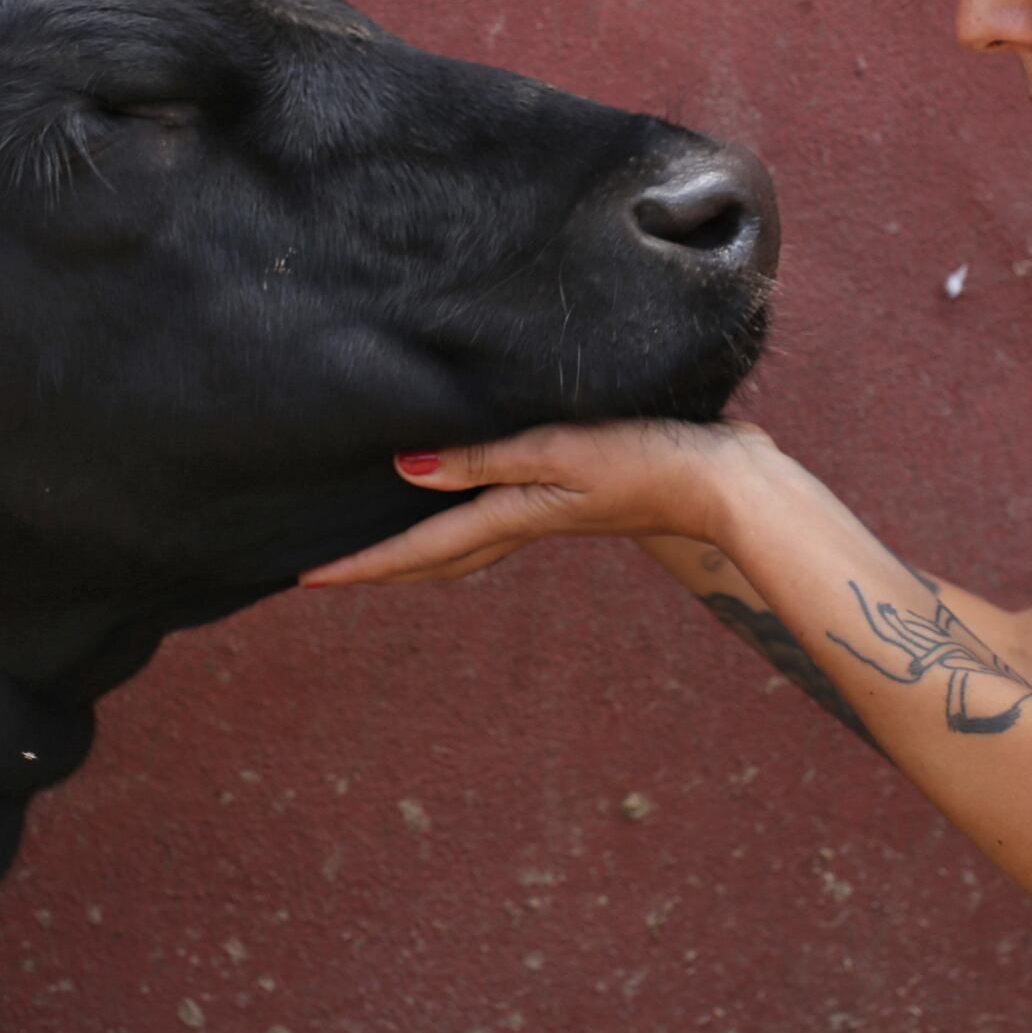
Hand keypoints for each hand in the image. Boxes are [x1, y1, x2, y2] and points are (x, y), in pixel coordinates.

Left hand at [300, 419, 788, 586]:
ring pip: (464, 546)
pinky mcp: (573, 497)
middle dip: (381, 571)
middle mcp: (523, 522)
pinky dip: (461, 524)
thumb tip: (406, 471)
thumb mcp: (561, 452)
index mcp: (513, 516)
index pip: (420, 549)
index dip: (363, 565)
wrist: (727, 482)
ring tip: (380, 548)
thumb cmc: (649, 459)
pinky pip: (495, 521)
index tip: (304, 580)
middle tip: (327, 577)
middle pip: (435, 561)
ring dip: (418, 553)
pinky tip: (466, 503)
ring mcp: (549, 515)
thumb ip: (486, 461)